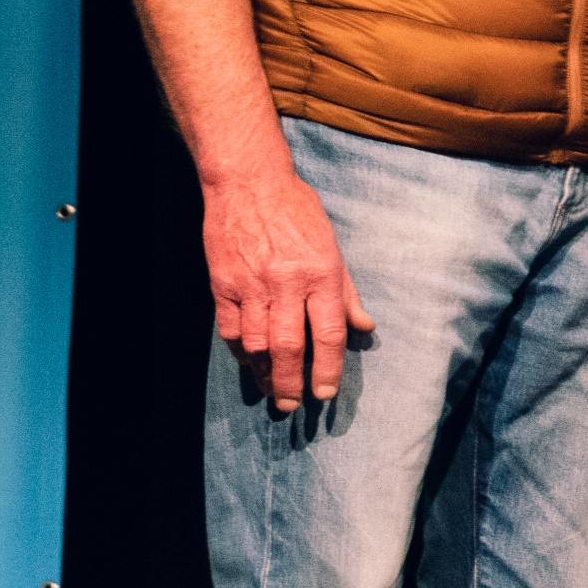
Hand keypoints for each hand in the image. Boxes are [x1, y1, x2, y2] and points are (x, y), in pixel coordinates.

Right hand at [203, 166, 374, 414]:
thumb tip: (365, 327)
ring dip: (263, 373)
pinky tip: (249, 362)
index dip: (327, 369)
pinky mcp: (222, 283)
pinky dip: (240, 351)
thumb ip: (346, 292)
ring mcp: (250, 284)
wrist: (248, 182)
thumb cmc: (297, 213)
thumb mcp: (332, 247)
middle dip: (291, 382)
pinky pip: (230, 328)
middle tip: (292, 405)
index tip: (324, 394)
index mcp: (320, 275)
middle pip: (288, 346)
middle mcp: (285, 283)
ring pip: (256, 343)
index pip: (327, 334)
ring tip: (271, 390)